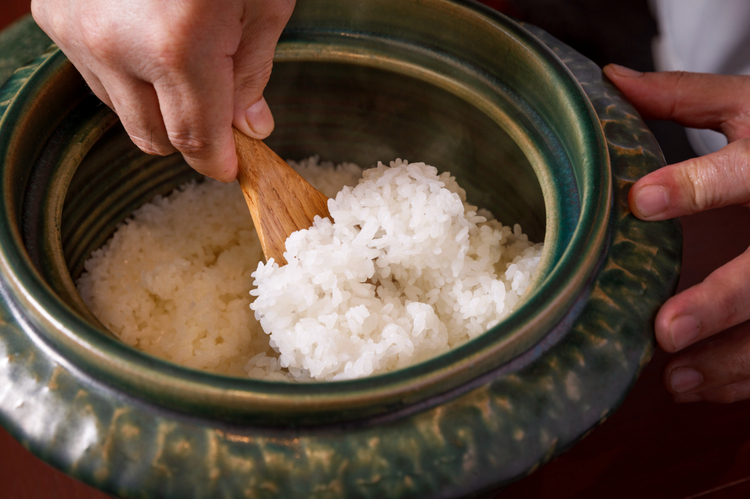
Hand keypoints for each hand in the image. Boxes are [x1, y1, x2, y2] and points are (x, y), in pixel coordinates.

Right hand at [31, 0, 294, 181]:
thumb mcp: (264, 0)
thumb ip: (253, 72)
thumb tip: (250, 127)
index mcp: (179, 45)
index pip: (196, 140)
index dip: (219, 162)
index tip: (234, 166)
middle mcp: (117, 46)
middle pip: (154, 138)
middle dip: (192, 136)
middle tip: (220, 110)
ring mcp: (77, 30)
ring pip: (121, 111)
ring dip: (158, 105)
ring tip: (186, 61)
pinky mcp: (55, 16)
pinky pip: (95, 75)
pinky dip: (127, 74)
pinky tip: (150, 42)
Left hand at [604, 64, 749, 402]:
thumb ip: (686, 96)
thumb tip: (610, 78)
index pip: (738, 171)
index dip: (694, 186)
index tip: (640, 201)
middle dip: (722, 301)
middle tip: (665, 330)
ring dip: (733, 358)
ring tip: (676, 379)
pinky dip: (746, 375)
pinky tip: (699, 387)